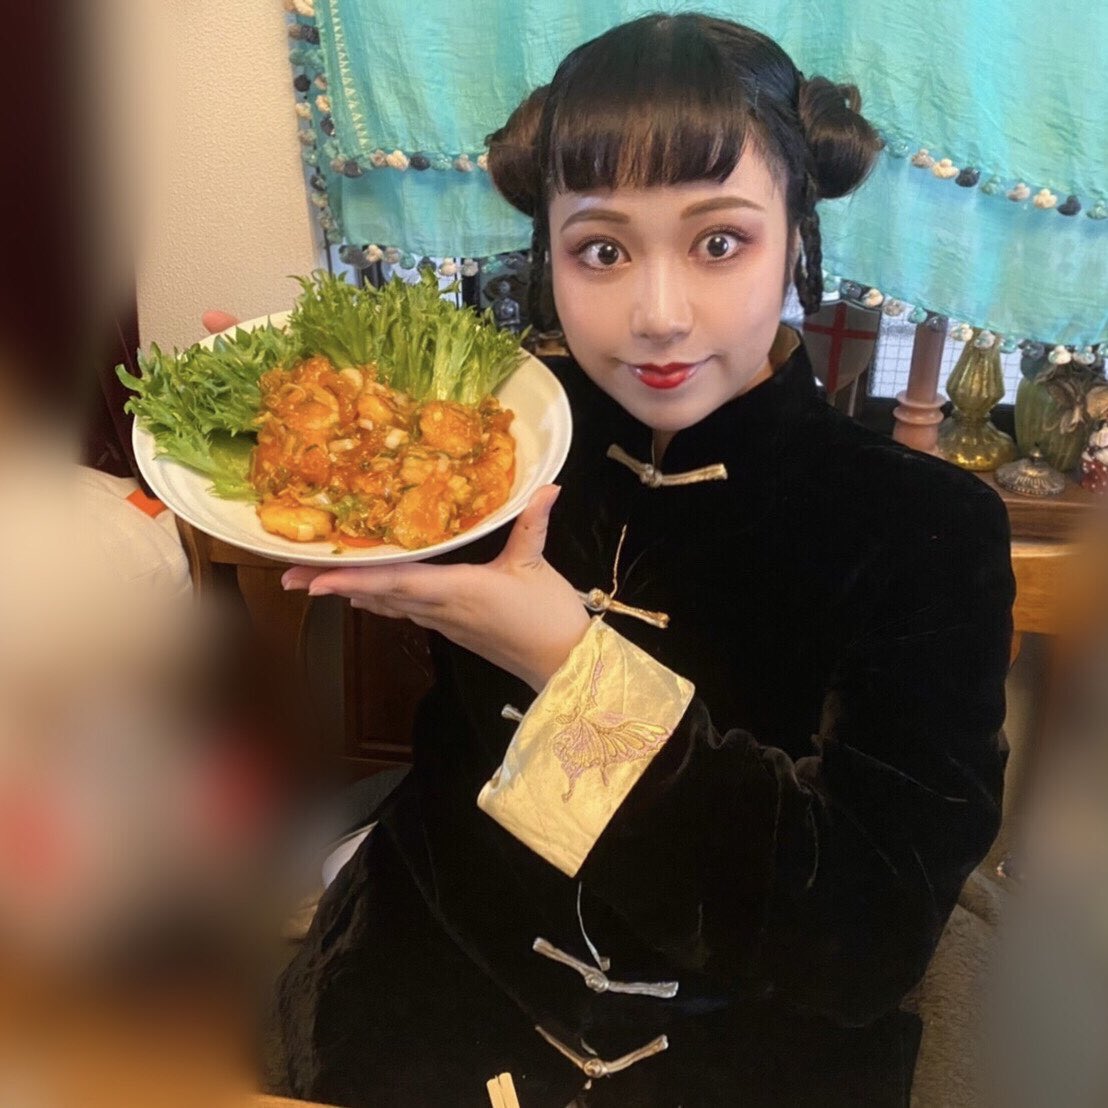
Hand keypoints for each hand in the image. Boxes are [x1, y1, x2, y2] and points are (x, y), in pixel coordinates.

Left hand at [281, 485, 589, 690]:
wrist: (562, 665)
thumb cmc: (548, 617)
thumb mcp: (537, 565)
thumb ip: (533, 523)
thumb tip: (549, 484)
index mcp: (455, 590)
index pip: (395, 582)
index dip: (353, 579)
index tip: (315, 580)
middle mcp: (439, 609)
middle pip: (376, 595)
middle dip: (332, 586)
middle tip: (286, 578)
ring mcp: (442, 622)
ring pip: (386, 605)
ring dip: (349, 593)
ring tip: (309, 583)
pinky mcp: (451, 629)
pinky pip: (403, 611)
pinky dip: (377, 599)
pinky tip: (363, 594)